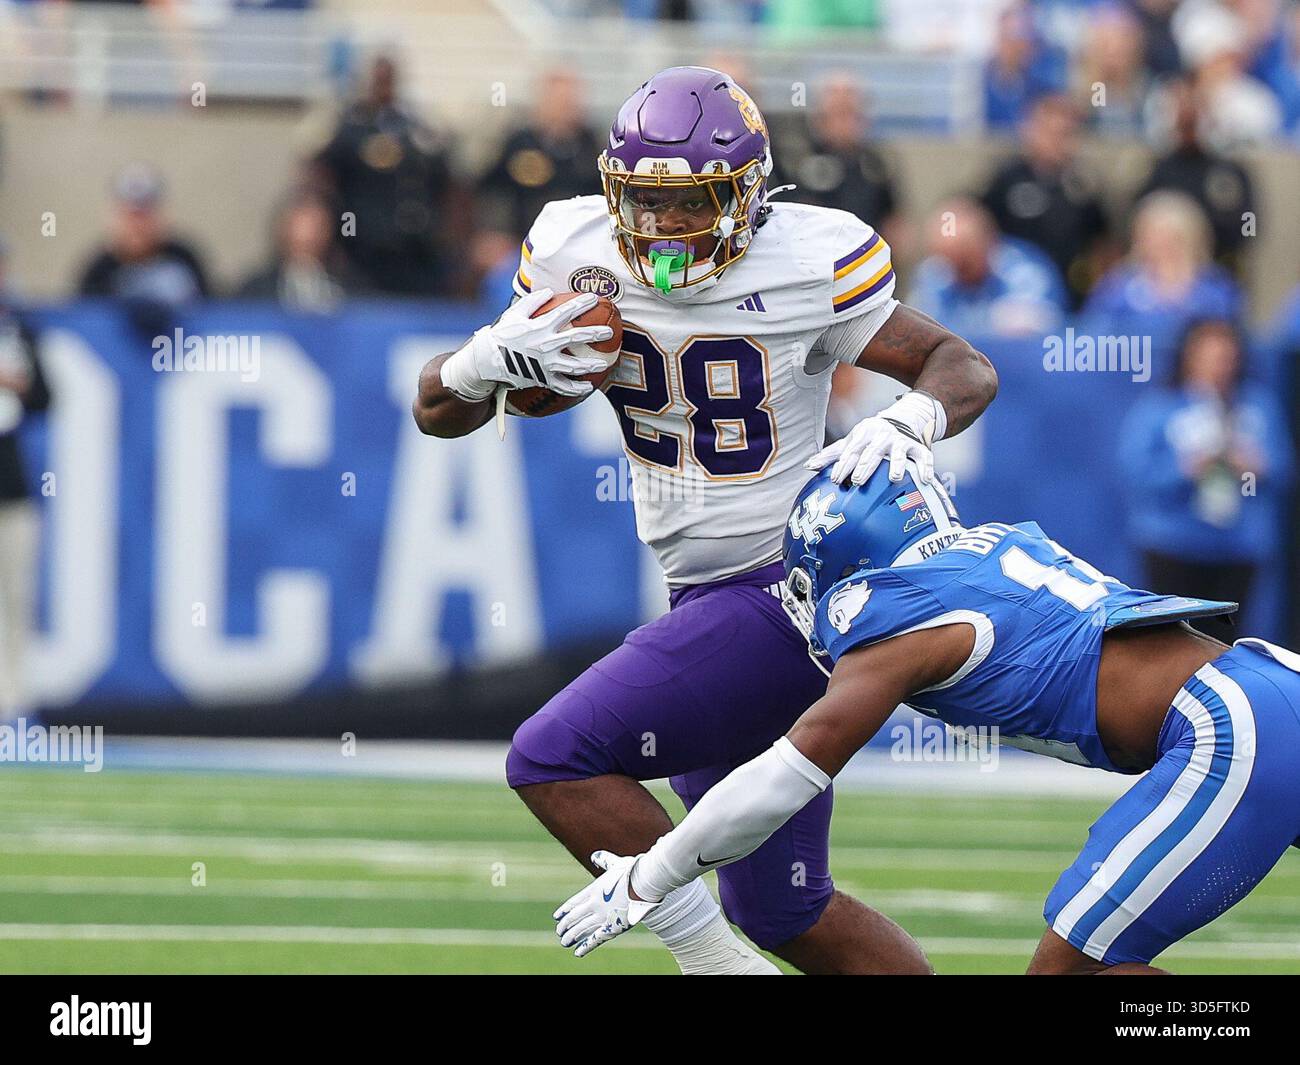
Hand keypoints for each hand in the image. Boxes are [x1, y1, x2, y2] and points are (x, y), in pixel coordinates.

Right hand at [441, 287, 614, 401]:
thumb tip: (549, 291)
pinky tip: (588, 388)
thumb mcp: (514, 314)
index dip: (582, 304)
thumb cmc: (501, 335)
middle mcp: (546, 345)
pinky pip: (563, 386)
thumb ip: (532, 302)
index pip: (566, 312)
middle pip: (577, 337)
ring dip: (591, 364)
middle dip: (596, 334)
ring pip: (574, 365)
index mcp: (540, 326)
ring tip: (603, 363)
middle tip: (610, 332)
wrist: (487, 361)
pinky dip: (576, 388)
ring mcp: (546, 364)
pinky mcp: (543, 379)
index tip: (596, 299)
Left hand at [553, 850, 659, 957]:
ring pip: (581, 929)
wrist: (645, 883)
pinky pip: (595, 939)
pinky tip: (577, 952)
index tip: (557, 917)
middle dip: (565, 926)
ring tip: (564, 942)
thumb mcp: (616, 863)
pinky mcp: (612, 927)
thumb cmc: (633, 871)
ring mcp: (602, 917)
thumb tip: (594, 857)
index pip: (573, 903)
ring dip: (571, 937)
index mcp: (593, 890)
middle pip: (574, 918)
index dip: (564, 910)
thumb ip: (604, 861)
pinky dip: (585, 946)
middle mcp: (594, 904)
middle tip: (559, 932)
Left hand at [807, 390, 941, 484]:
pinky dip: (926, 467)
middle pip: (872, 452)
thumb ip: (832, 454)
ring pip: (899, 453)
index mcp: (864, 434)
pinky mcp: (918, 447)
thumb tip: (808, 466)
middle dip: (866, 466)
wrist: (904, 417)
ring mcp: (901, 441)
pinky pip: (924, 457)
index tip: (836, 480)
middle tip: (859, 481)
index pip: (851, 451)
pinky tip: (925, 479)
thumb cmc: (871, 435)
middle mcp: (882, 436)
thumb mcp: (852, 440)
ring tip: (894, 478)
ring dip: (896, 465)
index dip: (844, 465)